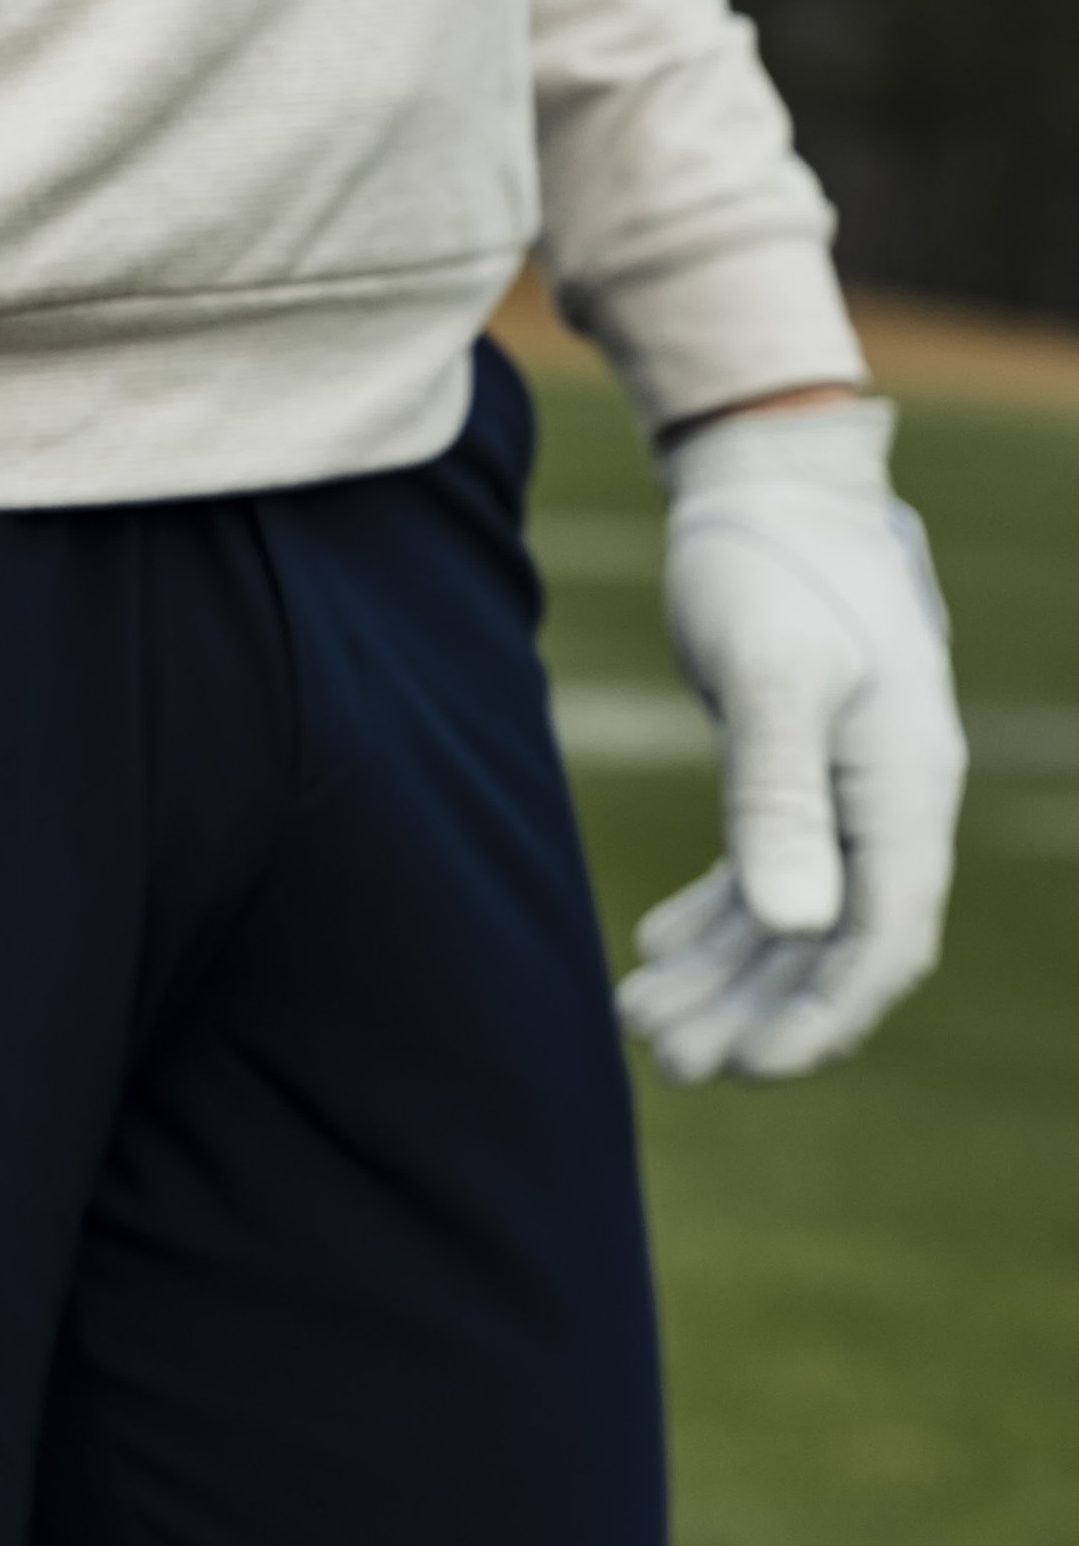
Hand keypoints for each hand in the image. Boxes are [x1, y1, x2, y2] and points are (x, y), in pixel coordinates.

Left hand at [616, 398, 965, 1082]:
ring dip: (727, 975)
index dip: (823, 1014)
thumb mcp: (766, 671)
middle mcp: (891, 795)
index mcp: (906, 782)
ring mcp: (852, 783)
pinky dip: (721, 916)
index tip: (748, 1069)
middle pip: (835, 942)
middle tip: (663, 1060)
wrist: (765, 476)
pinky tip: (659, 949)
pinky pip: (775, 868)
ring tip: (638, 1020)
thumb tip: (800, 925)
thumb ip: (780, 796)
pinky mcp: (804, 765)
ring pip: (797, 914)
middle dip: (757, 1012)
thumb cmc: (767, 559)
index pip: (885, 934)